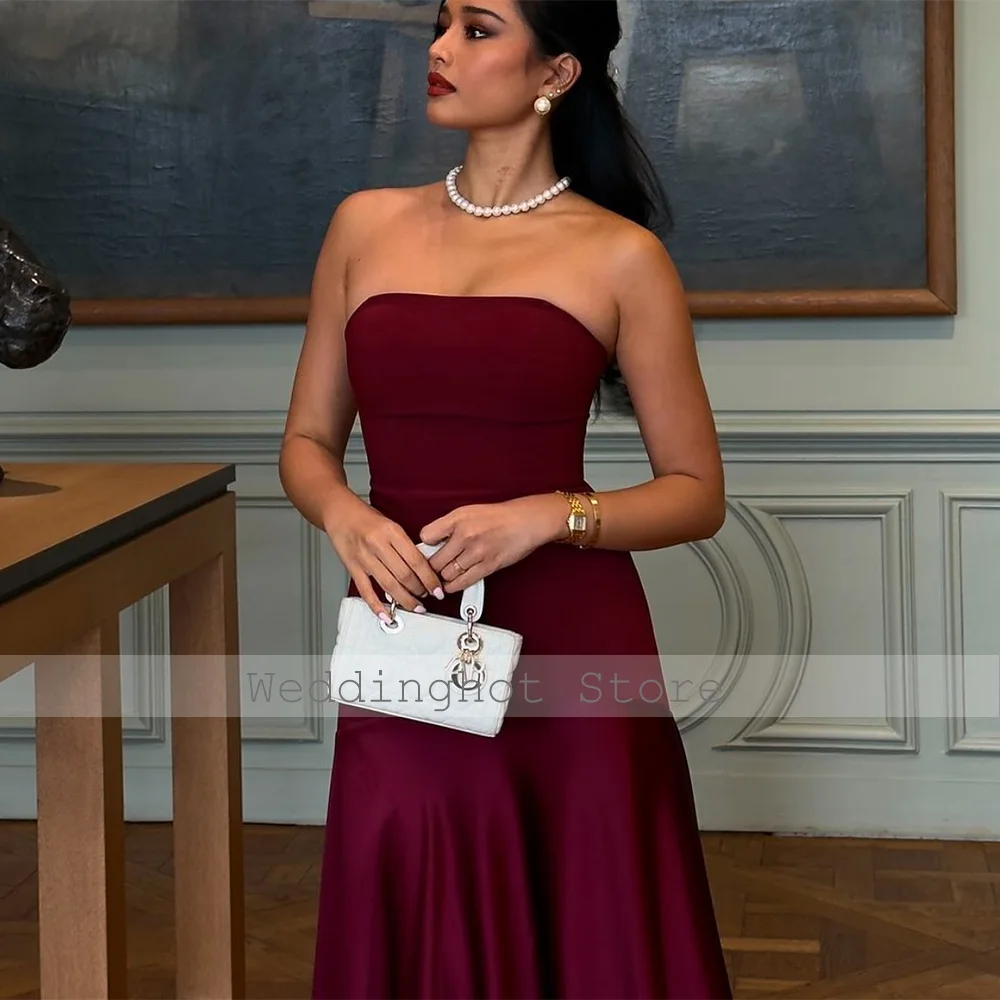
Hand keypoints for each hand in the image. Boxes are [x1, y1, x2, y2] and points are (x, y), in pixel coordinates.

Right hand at [325, 502, 444, 622]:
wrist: (340, 512)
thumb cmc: (366, 518)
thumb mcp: (392, 525)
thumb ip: (406, 545)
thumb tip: (423, 567)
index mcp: (392, 532)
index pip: (416, 560)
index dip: (429, 578)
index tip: (437, 588)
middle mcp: (378, 545)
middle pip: (404, 575)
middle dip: (419, 590)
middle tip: (427, 596)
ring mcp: (364, 558)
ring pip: (389, 585)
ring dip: (405, 600)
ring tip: (415, 607)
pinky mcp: (353, 568)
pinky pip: (366, 591)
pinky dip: (376, 605)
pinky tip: (386, 614)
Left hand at [419, 493, 567, 592]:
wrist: (525, 521)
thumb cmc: (498, 517)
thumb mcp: (468, 512)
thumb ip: (449, 526)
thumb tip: (431, 543)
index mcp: (458, 518)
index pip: (427, 536)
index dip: (426, 545)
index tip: (428, 549)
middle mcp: (465, 534)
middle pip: (435, 560)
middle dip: (432, 567)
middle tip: (431, 569)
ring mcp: (477, 552)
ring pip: (447, 574)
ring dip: (443, 578)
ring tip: (443, 575)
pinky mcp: (487, 566)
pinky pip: (462, 582)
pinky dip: (453, 586)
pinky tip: (451, 584)